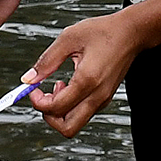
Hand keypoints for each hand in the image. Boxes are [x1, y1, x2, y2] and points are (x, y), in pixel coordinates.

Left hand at [23, 11, 148, 137]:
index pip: (56, 108)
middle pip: (67, 128)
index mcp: (87, 80)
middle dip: (49, 116)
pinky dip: (70, 106)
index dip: (38, 101)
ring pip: (75, 123)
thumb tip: (28, 79)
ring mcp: (103, 99)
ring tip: (58, 86)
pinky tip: (69, 85)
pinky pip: (83, 113)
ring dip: (60, 111)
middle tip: (43, 96)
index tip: (33, 88)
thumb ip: (47, 61)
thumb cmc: (104, 32)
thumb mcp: (69, 38)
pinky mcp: (105, 98)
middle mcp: (97, 95)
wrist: (131, 33)